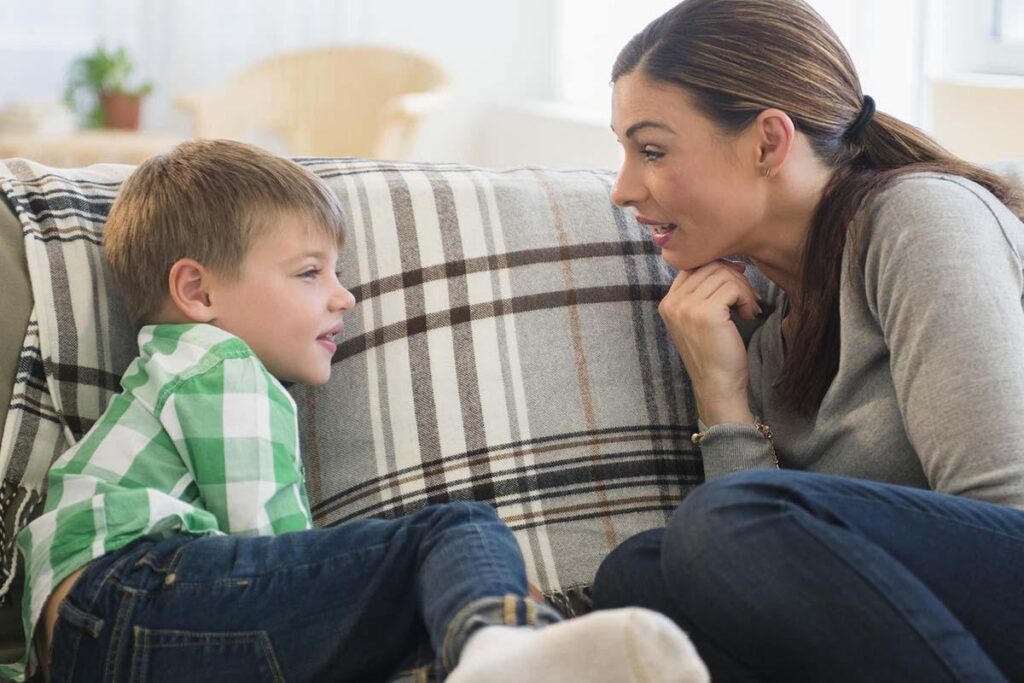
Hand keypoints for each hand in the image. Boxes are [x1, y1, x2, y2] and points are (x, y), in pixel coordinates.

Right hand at [659, 260, 758, 425]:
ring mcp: (686, 307)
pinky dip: (746, 298)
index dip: (718, 270)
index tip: (735, 286)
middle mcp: (672, 303)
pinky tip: (747, 315)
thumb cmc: (715, 355)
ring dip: (743, 289)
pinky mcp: (706, 313)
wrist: (717, 387)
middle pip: (709, 266)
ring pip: (723, 274)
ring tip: (746, 310)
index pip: (693, 266)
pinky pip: (732, 287)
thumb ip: (704, 292)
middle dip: (734, 279)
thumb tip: (728, 261)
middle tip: (745, 301)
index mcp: (668, 303)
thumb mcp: (701, 319)